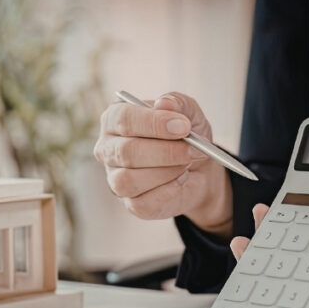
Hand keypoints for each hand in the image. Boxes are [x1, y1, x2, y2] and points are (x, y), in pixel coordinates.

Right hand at [94, 92, 233, 237]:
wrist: (200, 169)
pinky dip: (168, 191)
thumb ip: (178, 103)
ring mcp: (115, 179)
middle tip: (194, 148)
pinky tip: (181, 180)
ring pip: (129, 180)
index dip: (154, 123)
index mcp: (115, 119)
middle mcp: (108, 149)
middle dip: (166, 151)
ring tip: (186, 163)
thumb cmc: (186, 136)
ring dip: (167, 172)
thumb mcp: (189, 113)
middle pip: (126, 151)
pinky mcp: (131, 204)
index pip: (123, 119)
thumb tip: (164, 102)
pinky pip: (143, 203)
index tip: (183, 126)